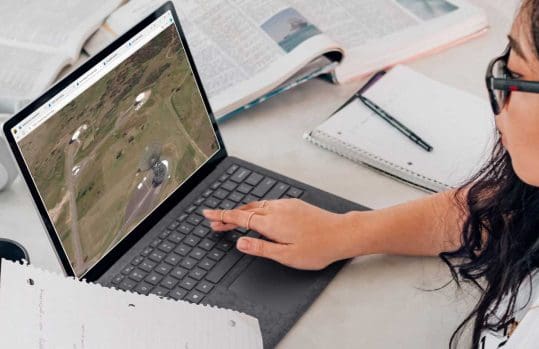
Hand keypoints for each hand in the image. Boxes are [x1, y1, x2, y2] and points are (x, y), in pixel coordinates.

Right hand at [202, 199, 351, 269]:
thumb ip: (260, 248)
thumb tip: (240, 243)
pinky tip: (257, 214)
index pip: (239, 218)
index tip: (208, 214)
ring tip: (232, 220)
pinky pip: (268, 203)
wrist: (341, 233)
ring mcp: (286, 205)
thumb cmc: (318, 248)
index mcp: (271, 223)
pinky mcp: (294, 204)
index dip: (221, 216)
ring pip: (256, 205)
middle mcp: (276, 210)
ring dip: (241, 212)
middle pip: (245, 210)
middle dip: (228, 216)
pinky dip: (256, 208)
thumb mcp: (286, 256)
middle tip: (215, 222)